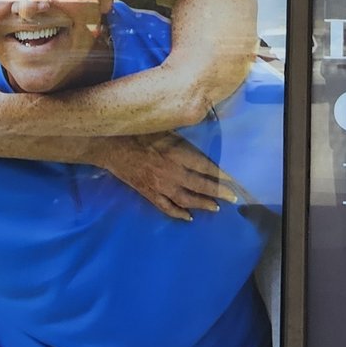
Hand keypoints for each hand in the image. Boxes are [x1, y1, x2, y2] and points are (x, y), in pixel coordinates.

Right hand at [90, 133, 248, 223]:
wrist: (111, 146)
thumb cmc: (138, 132)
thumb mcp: (165, 128)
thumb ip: (183, 137)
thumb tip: (202, 136)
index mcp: (178, 154)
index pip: (206, 167)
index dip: (222, 176)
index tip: (234, 180)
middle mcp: (173, 173)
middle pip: (201, 186)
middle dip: (219, 193)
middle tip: (233, 199)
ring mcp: (161, 186)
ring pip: (187, 200)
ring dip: (203, 205)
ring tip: (216, 208)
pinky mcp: (149, 194)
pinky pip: (167, 207)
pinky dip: (179, 214)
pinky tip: (189, 217)